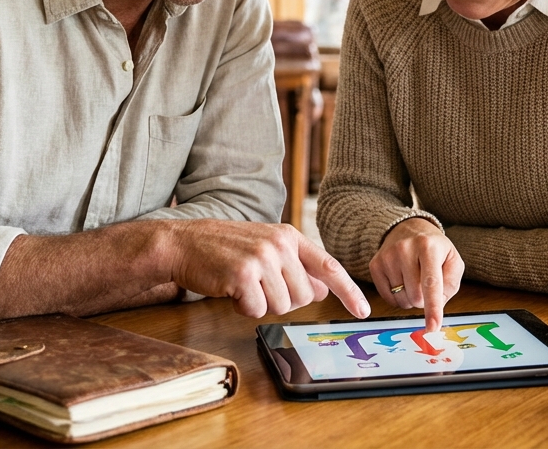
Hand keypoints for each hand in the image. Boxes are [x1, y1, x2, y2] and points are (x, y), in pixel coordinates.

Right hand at [166, 221, 369, 319]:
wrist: (184, 243)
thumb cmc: (225, 250)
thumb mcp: (266, 250)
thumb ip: (295, 267)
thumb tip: (321, 291)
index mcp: (290, 236)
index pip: (329, 267)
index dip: (348, 291)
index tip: (363, 311)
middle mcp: (280, 244)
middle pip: (303, 297)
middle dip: (282, 301)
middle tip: (258, 287)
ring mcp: (262, 257)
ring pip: (281, 307)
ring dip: (260, 304)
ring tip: (242, 284)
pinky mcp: (243, 273)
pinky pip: (256, 310)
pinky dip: (242, 308)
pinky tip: (230, 290)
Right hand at [370, 217, 463, 330]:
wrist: (408, 229)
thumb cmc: (434, 248)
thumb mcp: (452, 260)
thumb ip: (451, 284)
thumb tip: (436, 305)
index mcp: (428, 246)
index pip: (431, 283)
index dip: (433, 308)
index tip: (433, 327)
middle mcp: (405, 249)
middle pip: (416, 296)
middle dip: (425, 299)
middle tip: (426, 285)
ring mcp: (387, 256)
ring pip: (401, 299)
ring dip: (411, 298)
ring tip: (414, 279)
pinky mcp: (375, 265)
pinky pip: (388, 298)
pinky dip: (398, 297)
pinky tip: (402, 281)